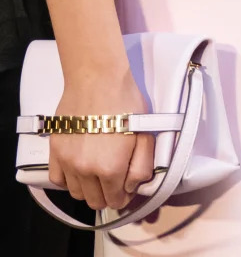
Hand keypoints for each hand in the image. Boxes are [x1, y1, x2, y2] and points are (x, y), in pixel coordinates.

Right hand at [49, 72, 154, 211]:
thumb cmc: (125, 102)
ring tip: (97, 172)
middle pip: (95, 202)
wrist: (97, 78)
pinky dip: (69, 179)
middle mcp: (86, 171)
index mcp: (111, 169)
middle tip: (114, 180)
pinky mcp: (55, 152)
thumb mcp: (145, 134)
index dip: (124, 196)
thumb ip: (142, 166)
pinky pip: (58, 180)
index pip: (116, 200)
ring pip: (77, 194)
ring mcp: (67, 163)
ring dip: (88, 189)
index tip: (127, 187)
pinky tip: (79, 168)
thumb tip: (132, 186)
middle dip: (107, 195)